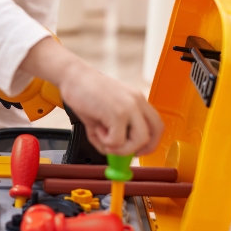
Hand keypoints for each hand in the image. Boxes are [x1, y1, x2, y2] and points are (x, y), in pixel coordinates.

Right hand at [18, 38, 163, 155]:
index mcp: (138, 101)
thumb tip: (114, 154)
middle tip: (119, 149)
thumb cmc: (86, 93)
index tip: (137, 151)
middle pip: (153, 135)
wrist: (72, 77)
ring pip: (139, 141)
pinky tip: (97, 129)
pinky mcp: (118, 112)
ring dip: (120, 148)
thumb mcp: (105, 115)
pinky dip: (105, 142)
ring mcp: (130, 106)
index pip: (157, 126)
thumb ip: (113, 134)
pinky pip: (118, 140)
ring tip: (103, 136)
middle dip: (137, 149)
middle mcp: (138, 102)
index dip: (150, 143)